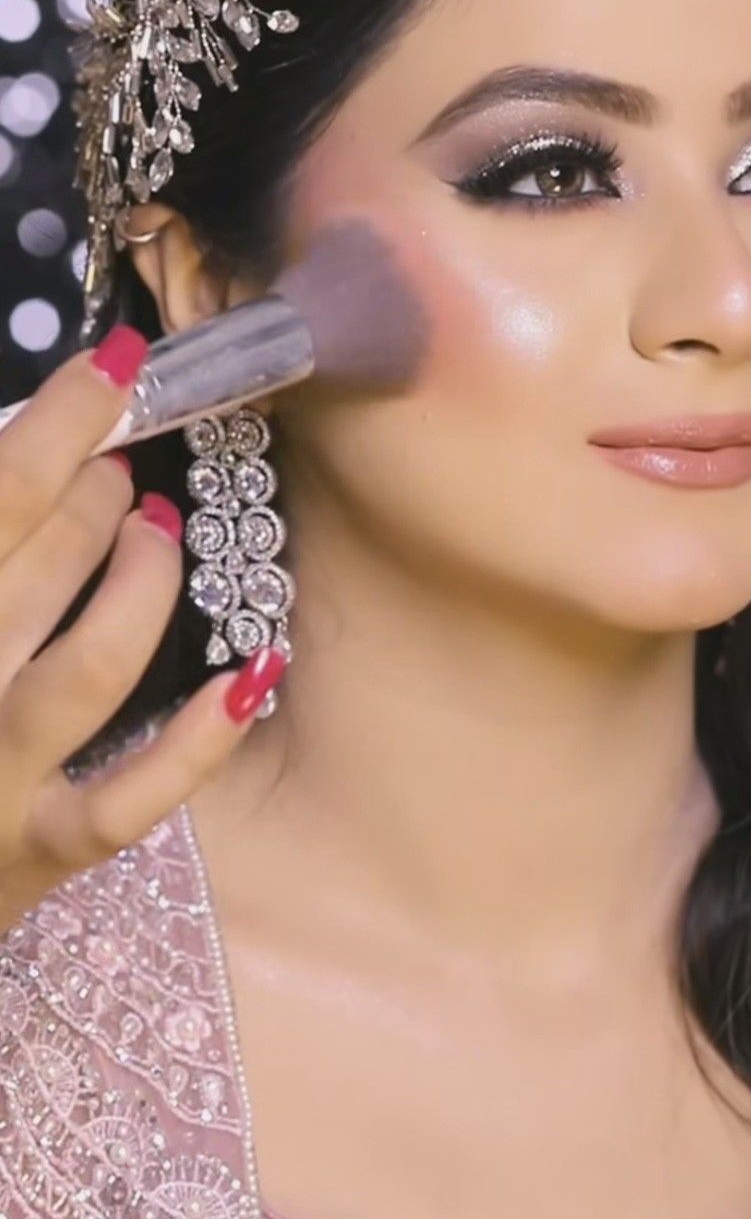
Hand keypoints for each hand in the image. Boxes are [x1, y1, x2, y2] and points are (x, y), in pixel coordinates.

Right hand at [0, 323, 284, 928]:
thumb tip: (41, 458)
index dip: (59, 420)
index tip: (114, 368)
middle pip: (31, 565)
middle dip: (91, 495)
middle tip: (119, 466)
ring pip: (90, 664)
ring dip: (140, 582)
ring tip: (156, 532)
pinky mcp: (42, 850)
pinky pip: (132, 795)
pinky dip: (198, 739)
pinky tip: (249, 674)